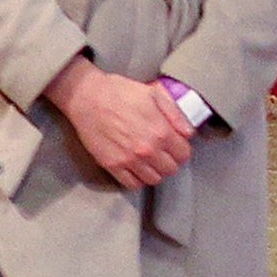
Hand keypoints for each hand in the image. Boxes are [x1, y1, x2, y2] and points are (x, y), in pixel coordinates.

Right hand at [46, 61, 194, 189]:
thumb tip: (189, 132)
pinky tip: (137, 167)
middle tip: (164, 153)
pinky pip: (132, 184)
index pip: (184, 154)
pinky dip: (138, 179)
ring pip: (154, 180)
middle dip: (171, 161)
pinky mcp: (112, 165)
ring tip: (151, 160)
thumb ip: (175, 114)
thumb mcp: (154, 94)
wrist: (87, 97)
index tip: (177, 146)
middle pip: (171, 170)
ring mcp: (128, 160)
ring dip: (155, 171)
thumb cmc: (119, 92)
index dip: (182, 149)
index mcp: (160, 131)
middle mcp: (146, 149)